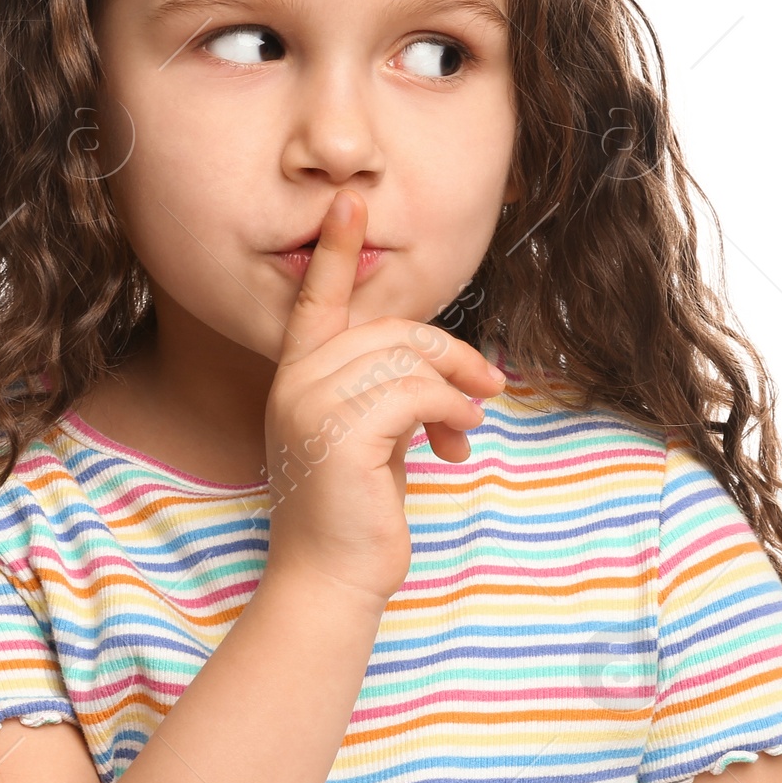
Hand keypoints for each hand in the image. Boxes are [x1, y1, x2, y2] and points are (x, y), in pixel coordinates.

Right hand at [261, 189, 506, 609]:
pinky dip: (451, 412)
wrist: (329, 580)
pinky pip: (415, 394)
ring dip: (455, 388)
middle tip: (486, 386)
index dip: (336, 251)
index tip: (349, 202)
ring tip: (466, 425)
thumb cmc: (355, 514)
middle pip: (388, 330)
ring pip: (405, 359)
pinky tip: (457, 441)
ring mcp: (310, 406)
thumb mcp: (371, 439)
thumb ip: (391, 393)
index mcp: (296, 379)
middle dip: (448, 353)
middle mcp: (295, 384)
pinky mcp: (338, 434)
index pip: (316, 301)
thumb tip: (451, 373)